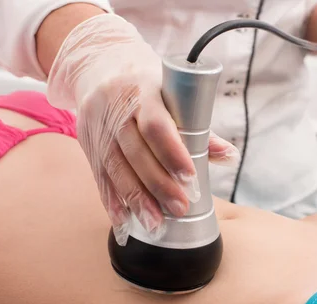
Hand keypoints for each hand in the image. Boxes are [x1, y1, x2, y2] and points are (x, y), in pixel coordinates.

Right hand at [47, 14, 239, 245]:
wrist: (98, 65)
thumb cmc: (146, 84)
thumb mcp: (172, 94)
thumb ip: (199, 127)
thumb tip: (229, 156)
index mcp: (143, 91)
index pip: (156, 125)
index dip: (172, 152)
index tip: (189, 177)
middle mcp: (115, 108)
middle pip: (135, 153)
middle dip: (158, 184)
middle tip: (179, 208)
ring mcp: (97, 127)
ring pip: (115, 168)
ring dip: (136, 199)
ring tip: (155, 224)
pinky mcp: (86, 143)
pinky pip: (98, 176)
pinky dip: (112, 200)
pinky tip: (125, 220)